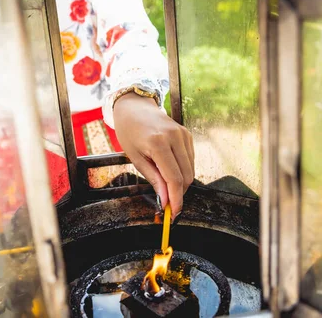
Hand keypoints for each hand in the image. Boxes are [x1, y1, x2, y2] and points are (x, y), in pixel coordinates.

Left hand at [113, 93, 193, 218]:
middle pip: (186, 176)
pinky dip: (183, 171)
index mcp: (158, 143)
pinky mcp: (187, 134)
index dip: (176, 199)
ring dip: (181, 183)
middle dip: (179, 193)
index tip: (173, 213)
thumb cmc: (130, 132)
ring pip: (191, 169)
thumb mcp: (136, 158)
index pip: (174, 178)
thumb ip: (153, 179)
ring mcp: (184, 134)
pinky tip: (170, 171)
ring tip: (166, 186)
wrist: (135, 107)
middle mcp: (175, 137)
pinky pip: (190, 160)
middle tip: (168, 204)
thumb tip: (165, 200)